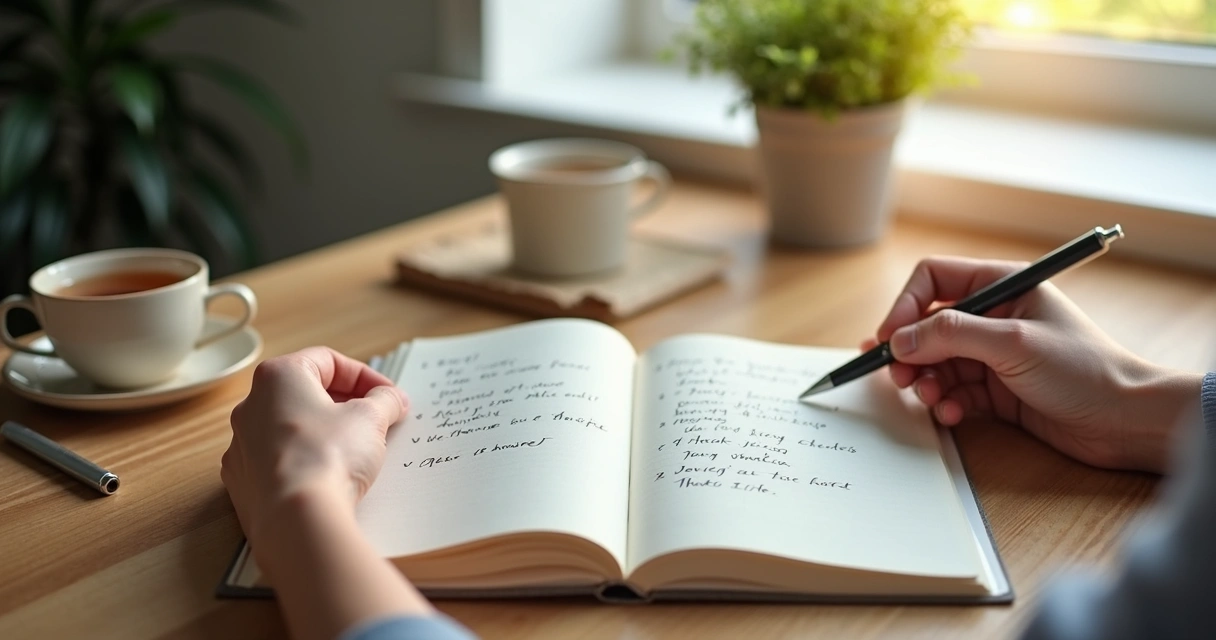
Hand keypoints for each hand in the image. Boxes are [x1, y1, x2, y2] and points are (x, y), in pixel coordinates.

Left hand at [222, 347, 408, 546]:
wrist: (297, 518)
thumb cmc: (328, 456)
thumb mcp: (371, 418)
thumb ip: (384, 400)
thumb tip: (391, 398)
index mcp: (278, 377)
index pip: (328, 362)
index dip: (365, 377)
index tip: (387, 396)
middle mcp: (251, 406)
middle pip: (307, 394)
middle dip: (346, 404)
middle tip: (376, 420)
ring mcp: (242, 446)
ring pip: (291, 429)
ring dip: (325, 433)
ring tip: (355, 451)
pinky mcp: (242, 482)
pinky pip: (278, 462)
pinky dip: (304, 462)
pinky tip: (328, 477)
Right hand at [867, 256, 1201, 472]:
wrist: (1125, 420)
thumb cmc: (1085, 370)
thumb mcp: (1013, 343)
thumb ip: (951, 335)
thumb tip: (899, 339)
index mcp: (1001, 285)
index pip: (932, 279)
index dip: (904, 306)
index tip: (888, 338)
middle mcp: (993, 316)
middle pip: (926, 325)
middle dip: (908, 352)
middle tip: (899, 377)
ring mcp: (992, 354)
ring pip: (934, 362)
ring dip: (924, 381)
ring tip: (929, 398)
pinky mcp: (995, 389)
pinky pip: (951, 391)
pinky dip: (944, 403)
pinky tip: (953, 414)